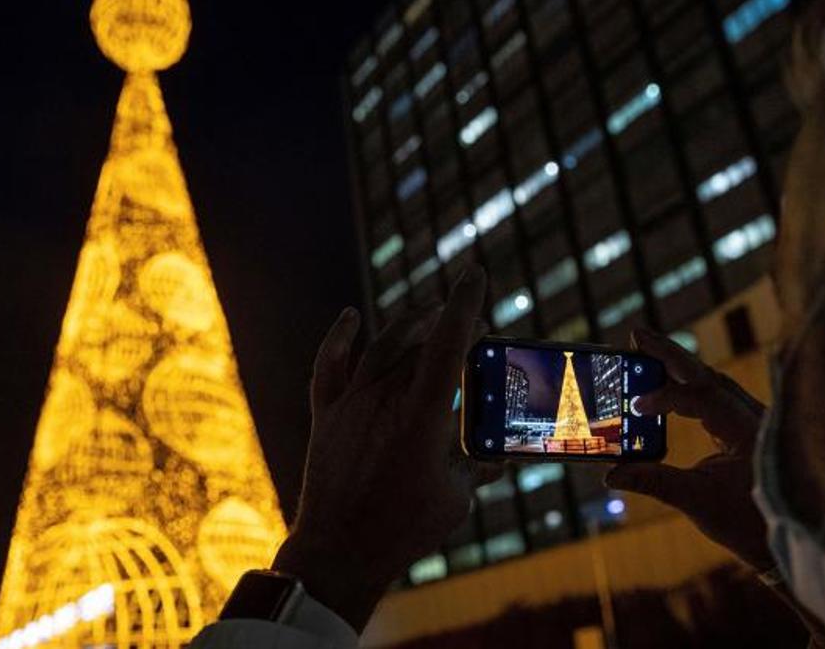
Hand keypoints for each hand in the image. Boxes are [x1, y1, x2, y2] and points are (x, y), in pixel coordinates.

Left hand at [272, 266, 499, 631]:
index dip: (464, 304)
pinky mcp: (327, 416)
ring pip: (381, 348)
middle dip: (445, 327)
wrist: (339, 551)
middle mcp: (384, 397)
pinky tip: (351, 316)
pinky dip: (340, 338)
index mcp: (423, 413)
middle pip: (418, 343)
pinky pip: (329, 366)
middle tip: (467, 326)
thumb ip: (477, 470)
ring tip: (428, 316)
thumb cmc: (403, 529)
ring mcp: (351, 404)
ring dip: (408, 327)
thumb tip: (497, 460)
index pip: (448, 343)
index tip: (474, 273)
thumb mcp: (456, 499)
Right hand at [604, 327, 774, 570]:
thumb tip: (610, 473)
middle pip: (708, 374)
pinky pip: (718, 394)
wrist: (783, 542)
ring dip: (680, 365)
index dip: (666, 396)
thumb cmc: (747, 524)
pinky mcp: (748, 427)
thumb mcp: (697, 502)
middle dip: (671, 354)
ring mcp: (753, 420)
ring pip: (714, 381)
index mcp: (748, 431)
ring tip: (646, 349)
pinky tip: (670, 380)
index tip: (635, 405)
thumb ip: (653, 481)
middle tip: (636, 335)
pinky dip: (691, 384)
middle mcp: (755, 417)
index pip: (703, 397)